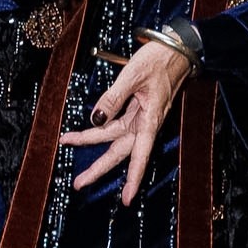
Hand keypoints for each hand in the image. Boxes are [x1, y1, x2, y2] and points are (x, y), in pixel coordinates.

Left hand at [59, 39, 193, 203]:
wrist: (176, 48)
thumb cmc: (160, 60)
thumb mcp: (133, 75)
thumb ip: (113, 97)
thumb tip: (95, 118)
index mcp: (150, 120)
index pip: (140, 156)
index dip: (133, 178)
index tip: (126, 200)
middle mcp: (145, 123)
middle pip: (119, 151)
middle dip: (99, 168)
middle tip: (79, 183)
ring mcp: (141, 116)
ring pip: (114, 136)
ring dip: (93, 142)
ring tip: (70, 141)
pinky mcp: (138, 108)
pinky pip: (118, 123)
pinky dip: (102, 128)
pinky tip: (89, 131)